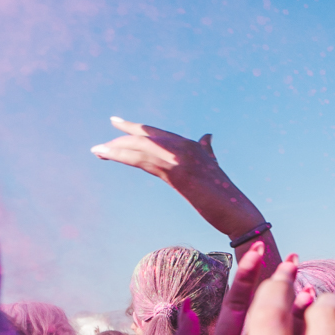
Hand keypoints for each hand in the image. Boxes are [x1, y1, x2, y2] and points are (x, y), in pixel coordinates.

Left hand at [93, 118, 263, 237]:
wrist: (238, 212)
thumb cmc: (226, 198)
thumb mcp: (213, 168)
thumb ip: (207, 151)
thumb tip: (208, 137)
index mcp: (192, 146)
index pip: (157, 132)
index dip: (135, 127)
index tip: (116, 122)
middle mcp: (185, 146)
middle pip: (144, 136)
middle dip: (120, 138)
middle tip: (99, 146)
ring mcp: (180, 157)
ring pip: (139, 147)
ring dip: (115, 148)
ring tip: (97, 151)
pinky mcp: (175, 171)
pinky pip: (141, 159)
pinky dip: (122, 155)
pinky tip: (108, 156)